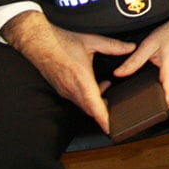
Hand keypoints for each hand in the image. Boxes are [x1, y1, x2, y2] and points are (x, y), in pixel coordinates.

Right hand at [2, 11, 135, 133]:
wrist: (38, 43)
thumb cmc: (62, 42)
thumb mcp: (91, 41)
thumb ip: (113, 45)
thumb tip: (131, 47)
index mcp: (81, 77)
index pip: (93, 104)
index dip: (102, 118)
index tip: (109, 127)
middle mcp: (71, 88)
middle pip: (89, 109)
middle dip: (103, 112)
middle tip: (116, 109)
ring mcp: (64, 90)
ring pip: (82, 105)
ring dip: (95, 103)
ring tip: (107, 88)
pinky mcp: (60, 89)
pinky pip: (76, 99)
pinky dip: (87, 98)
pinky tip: (95, 86)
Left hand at [113, 3, 168, 107]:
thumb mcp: (150, 44)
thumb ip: (133, 61)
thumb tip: (119, 73)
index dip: (157, 108)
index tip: (143, 108)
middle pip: (167, 98)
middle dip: (154, 99)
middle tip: (137, 98)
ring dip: (159, 89)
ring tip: (145, 85)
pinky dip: (164, 82)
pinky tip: (155, 75)